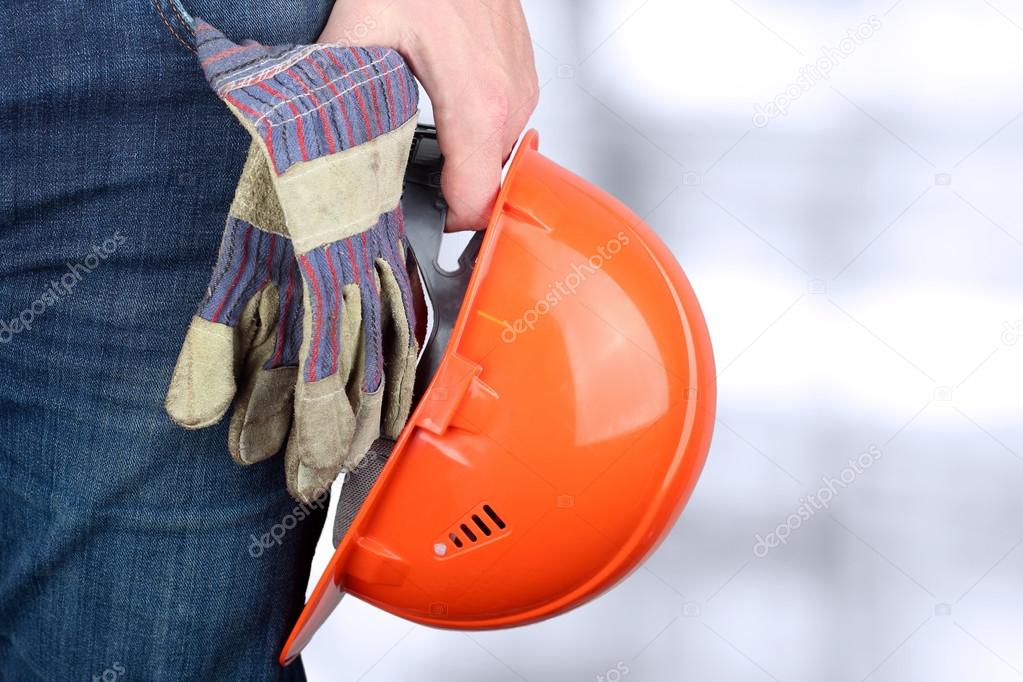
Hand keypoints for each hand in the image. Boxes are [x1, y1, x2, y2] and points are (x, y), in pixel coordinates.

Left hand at [320, 0, 538, 230]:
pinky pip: (505, 125)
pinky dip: (476, 131)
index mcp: (477, 103)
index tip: (423, 225)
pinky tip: (445, 111)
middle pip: (487, 184)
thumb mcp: (361, 26)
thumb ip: (333, 86)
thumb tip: (300, 125)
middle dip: (450, 193)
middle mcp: (510, 100)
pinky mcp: (523, 73)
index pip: (477, 201)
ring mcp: (522, 86)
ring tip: (426, 147)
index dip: (448, 225)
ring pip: (498, 156)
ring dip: (464, 162)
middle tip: (407, 186)